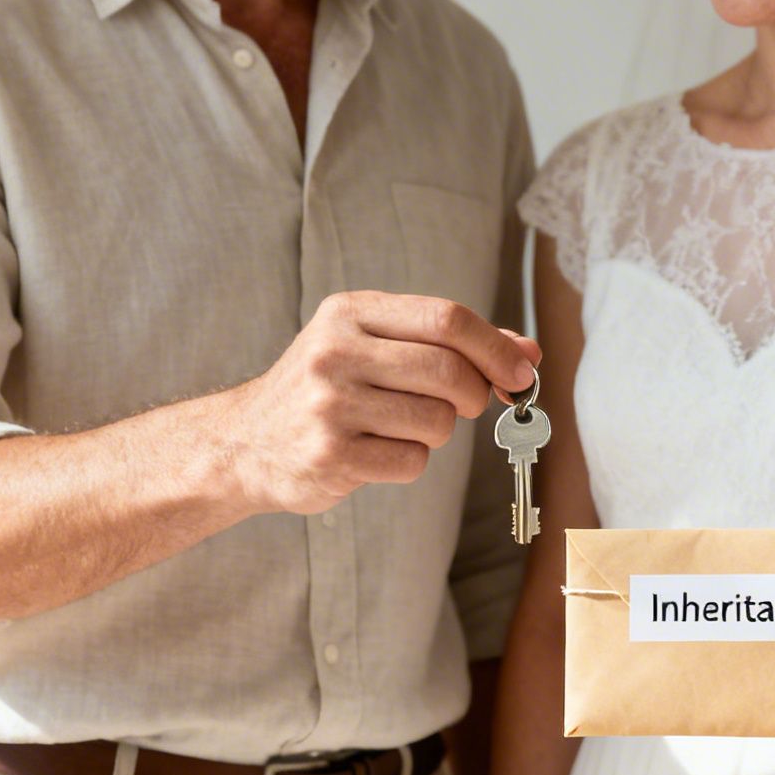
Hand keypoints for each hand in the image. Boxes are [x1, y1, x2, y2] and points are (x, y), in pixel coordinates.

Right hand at [222, 291, 539, 515]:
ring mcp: (329, 405)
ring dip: (436, 431)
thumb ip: (452, 344)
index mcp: (350, 313)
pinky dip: (409, 461)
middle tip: (466, 405)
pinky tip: (374, 452)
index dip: (496, 347)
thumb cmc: (326, 389)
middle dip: (474, 395)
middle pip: (448, 371)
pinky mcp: (330, 455)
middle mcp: (335, 352)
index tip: (522, 372)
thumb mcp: (376, 346)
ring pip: (437, 421)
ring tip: (397, 426)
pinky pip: (412, 461)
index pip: (445, 318)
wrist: (245, 442)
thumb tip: (529, 354)